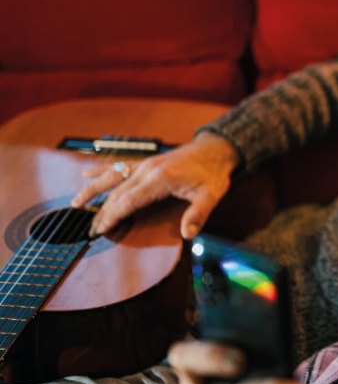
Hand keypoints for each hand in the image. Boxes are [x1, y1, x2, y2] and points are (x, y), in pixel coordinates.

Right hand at [71, 132, 239, 239]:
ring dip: (94, 190)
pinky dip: (102, 170)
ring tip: (76, 203)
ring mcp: (145, 164)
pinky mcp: (146, 162)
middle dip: (102, 211)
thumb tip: (187, 234)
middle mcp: (148, 170)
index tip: (102, 229)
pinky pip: (120, 166)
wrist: (215, 150)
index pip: (130, 200)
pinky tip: (86, 173)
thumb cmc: (213, 174)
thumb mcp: (210, 196)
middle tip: (90, 229)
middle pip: (118, 192)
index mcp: (160, 179)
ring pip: (113, 177)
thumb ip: (197, 215)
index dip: (114, 215)